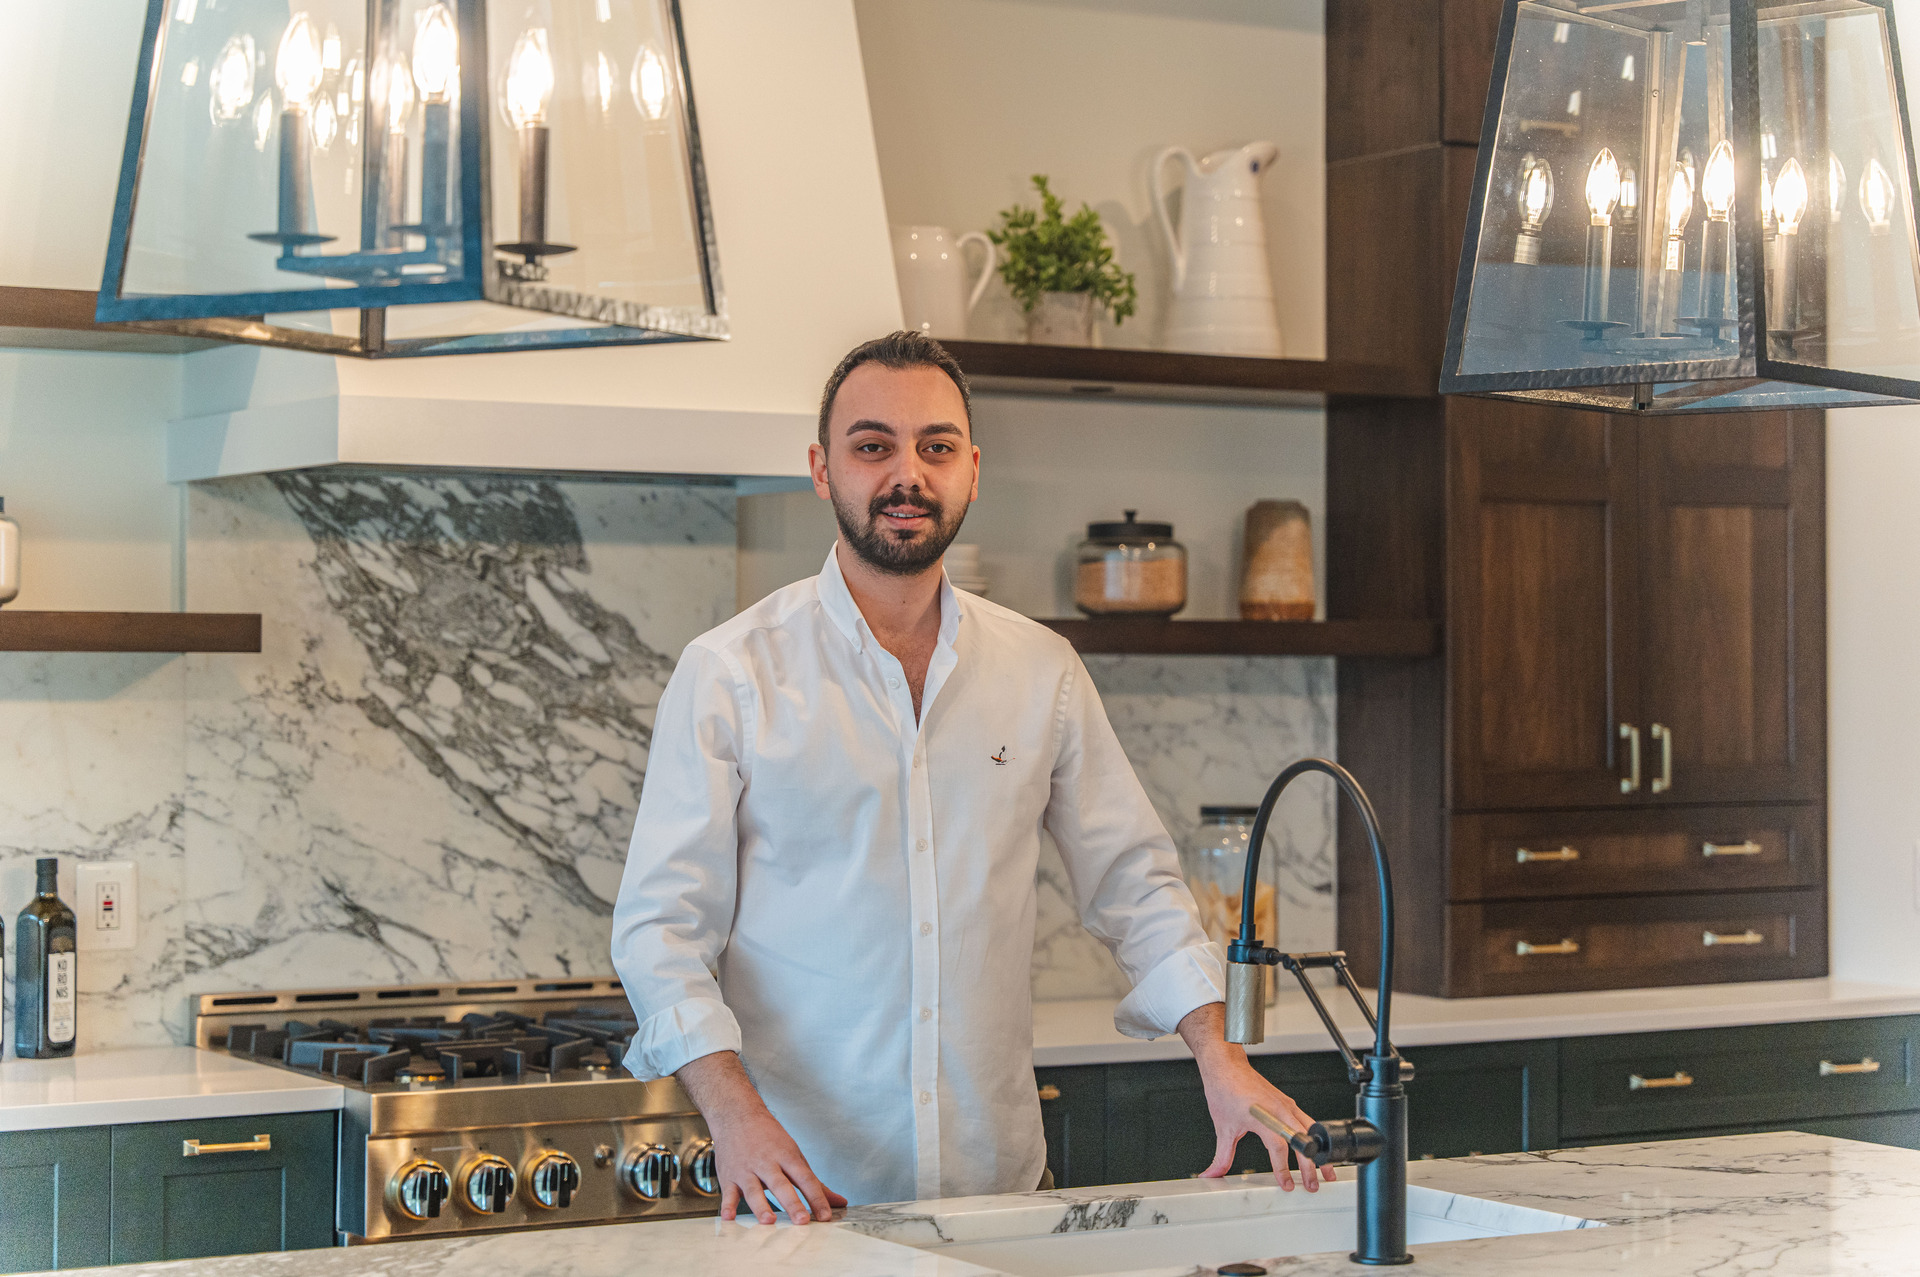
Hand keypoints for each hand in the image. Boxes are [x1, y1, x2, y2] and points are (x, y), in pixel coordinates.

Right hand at [706, 1102, 847, 1224]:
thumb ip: (815, 1183)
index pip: (805, 1178)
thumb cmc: (769, 1138)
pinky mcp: (728, 1176)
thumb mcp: (794, 1154)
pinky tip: (729, 1218)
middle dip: (792, 1203)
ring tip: (769, 1221)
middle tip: (802, 1221)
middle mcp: (767, 1162)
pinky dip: (727, 1205)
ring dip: (761, 1206)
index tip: (825, 1216)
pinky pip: (727, 1192)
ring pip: (754, 1190)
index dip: (817, 1198)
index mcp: (786, 1156)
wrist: (737, 1115)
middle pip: (781, 1185)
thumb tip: (839, 1202)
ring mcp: (746, 1169)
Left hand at [1177, 1002, 1336, 1191]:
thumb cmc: (1225, 1090)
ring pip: (1310, 1131)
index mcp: (1261, 1116)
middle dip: (1309, 1166)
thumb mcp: (1223, 1128)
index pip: (1278, 1147)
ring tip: (1327, 1171)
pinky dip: (1315, 1138)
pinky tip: (1318, 1150)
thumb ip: (1222, 1156)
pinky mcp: (1288, 1103)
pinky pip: (1307, 1122)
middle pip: (1301, 1141)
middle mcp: (1277, 1110)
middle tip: (1312, 1186)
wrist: (1227, 1067)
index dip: (1283, 1168)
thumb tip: (1214, 1173)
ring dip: (1319, 1152)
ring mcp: (1286, 1105)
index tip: (1285, 1184)